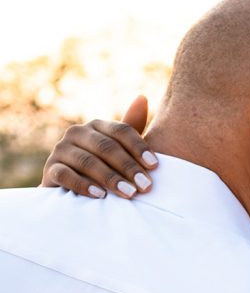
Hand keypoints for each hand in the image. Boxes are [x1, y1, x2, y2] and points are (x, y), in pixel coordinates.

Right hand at [40, 95, 155, 198]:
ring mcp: (61, 149)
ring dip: (110, 178)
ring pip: (87, 161)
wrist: (74, 189)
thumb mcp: (119, 147)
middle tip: (145, 185)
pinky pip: (66, 175)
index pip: (121, 131)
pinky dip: (83, 185)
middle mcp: (77, 132)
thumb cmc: (105, 166)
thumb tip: (142, 97)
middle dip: (128, 167)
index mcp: (97, 126)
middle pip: (106, 147)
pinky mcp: (50, 168)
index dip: (139, 147)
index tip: (155, 166)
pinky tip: (100, 196)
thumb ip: (131, 127)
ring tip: (129, 193)